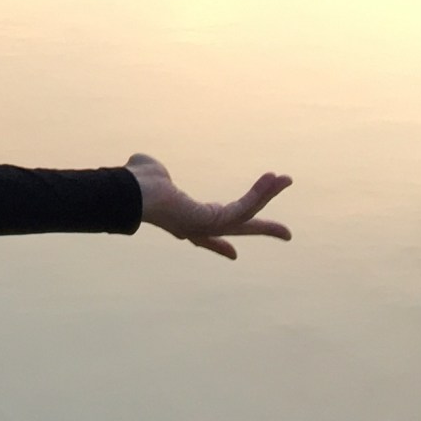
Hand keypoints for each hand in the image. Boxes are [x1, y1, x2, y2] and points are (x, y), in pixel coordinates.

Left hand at [126, 154, 290, 260]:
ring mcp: (207, 227)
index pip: (205, 236)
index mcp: (181, 221)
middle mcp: (196, 229)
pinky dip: (261, 193)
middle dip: (262, 229)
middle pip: (235, 230)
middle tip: (286, 234)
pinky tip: (274, 178)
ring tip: (285, 178)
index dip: (218, 246)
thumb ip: (151, 171)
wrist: (133, 194)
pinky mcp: (216, 222)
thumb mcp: (148, 173)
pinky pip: (245, 207)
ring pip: (246, 214)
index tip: (232, 255)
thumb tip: (141, 164)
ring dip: (267, 195)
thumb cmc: (134, 183)